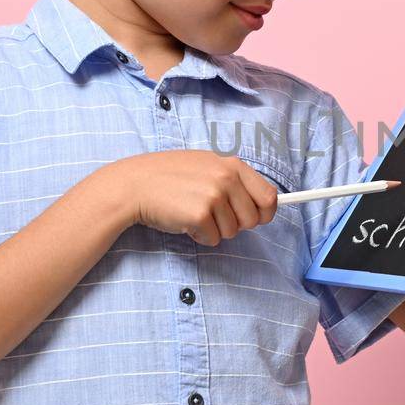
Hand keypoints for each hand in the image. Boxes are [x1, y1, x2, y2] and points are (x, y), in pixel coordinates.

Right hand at [108, 149, 278, 245]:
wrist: (135, 184)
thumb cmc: (170, 177)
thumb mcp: (207, 166)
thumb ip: (234, 181)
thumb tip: (266, 204)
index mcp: (233, 165)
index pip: (268, 196)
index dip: (265, 213)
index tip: (257, 219)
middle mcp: (227, 178)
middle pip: (252, 219)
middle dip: (235, 224)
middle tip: (213, 215)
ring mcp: (214, 196)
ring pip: (232, 232)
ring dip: (214, 229)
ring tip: (194, 212)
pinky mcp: (200, 214)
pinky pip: (213, 239)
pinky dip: (200, 236)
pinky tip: (184, 220)